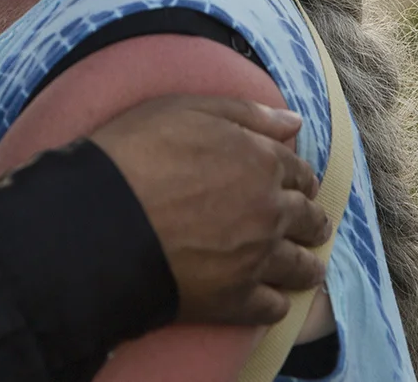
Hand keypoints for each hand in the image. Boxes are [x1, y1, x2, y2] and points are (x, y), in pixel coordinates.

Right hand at [90, 95, 329, 326]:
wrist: (104, 218)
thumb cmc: (138, 153)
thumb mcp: (188, 108)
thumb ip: (246, 112)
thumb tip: (294, 120)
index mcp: (262, 161)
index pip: (299, 172)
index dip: (300, 179)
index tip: (300, 187)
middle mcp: (269, 210)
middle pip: (308, 220)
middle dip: (312, 222)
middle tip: (312, 228)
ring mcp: (255, 258)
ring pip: (300, 267)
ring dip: (307, 267)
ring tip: (308, 271)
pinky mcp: (235, 299)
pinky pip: (272, 308)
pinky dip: (276, 305)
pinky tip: (273, 303)